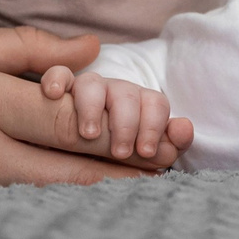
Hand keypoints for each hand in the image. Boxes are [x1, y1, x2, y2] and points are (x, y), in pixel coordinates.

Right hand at [0, 26, 183, 195]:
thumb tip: (93, 49)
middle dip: (133, 173)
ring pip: (58, 202)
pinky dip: (68, 213)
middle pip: (76, 172)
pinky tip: (99, 211)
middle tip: (178, 169)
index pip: (68, 119)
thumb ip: (26, 47)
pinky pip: (29, 216)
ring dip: (108, 197)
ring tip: (156, 190)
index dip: (125, 129)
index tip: (167, 133)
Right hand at [40, 63, 193, 163]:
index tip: (146, 150)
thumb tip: (184, 129)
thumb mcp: (141, 155)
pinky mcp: (54, 93)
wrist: (64, 163)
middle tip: (121, 152)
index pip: (155, 103)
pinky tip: (54, 93)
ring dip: (94, 107)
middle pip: (127, 94)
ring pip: (93, 84)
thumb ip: (164, 145)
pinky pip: (56, 75)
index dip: (155, 124)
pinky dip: (57, 79)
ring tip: (89, 134)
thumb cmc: (112, 161)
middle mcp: (112, 96)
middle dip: (128, 123)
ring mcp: (82, 93)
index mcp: (138, 109)